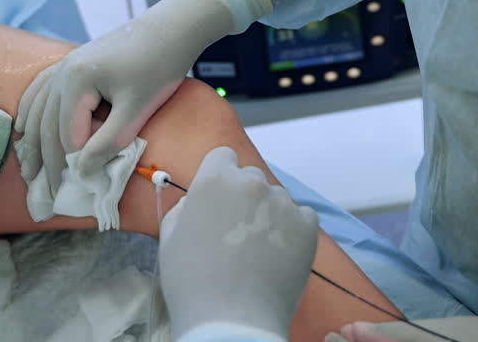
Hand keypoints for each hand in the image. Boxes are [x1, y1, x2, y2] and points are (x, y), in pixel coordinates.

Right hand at [14, 0, 270, 194]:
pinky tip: (25, 129)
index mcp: (76, 81)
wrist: (170, 28)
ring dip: (32, 141)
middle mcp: (61, 72)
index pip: (67, 135)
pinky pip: (40, 91)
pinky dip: (31, 113)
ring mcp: (63, 65)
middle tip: (44, 192)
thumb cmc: (159, 66)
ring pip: (37, 109)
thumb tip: (82, 172)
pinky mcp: (71, 62)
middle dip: (45, 161)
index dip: (71, 164)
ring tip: (28, 170)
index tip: (78, 187)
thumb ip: (109, 142)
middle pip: (46, 125)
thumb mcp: (137, 109)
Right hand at [159, 146, 318, 339]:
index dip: (220, 177)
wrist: (232, 319)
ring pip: (276, 198)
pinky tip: (279, 255)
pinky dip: (292, 231)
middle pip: (250, 177)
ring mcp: (283, 202)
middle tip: (237, 231)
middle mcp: (251, 182)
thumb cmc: (191, 282)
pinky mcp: (307, 225)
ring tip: (259, 250)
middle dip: (245, 196)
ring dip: (269, 214)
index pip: (223, 157)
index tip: (219, 201)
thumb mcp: (170, 239)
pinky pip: (301, 217)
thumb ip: (186, 207)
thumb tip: (200, 201)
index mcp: (214, 180)